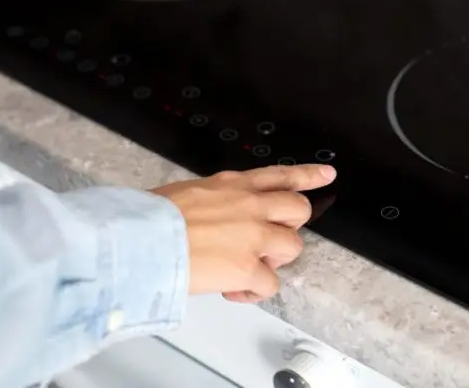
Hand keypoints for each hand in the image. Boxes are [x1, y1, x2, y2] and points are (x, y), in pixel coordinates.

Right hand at [151, 164, 335, 302]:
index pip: (279, 175)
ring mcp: (254, 237)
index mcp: (232, 184)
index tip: (326, 174)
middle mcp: (250, 206)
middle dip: (291, 226)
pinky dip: (254, 293)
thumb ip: (212, 201)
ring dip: (273, 261)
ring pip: (292, 247)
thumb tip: (210, 216)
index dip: (307, 175)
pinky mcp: (249, 269)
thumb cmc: (150, 218)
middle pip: (298, 210)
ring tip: (246, 268)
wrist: (141, 238)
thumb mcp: (187, 193)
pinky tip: (233, 291)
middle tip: (269, 241)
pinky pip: (270, 285)